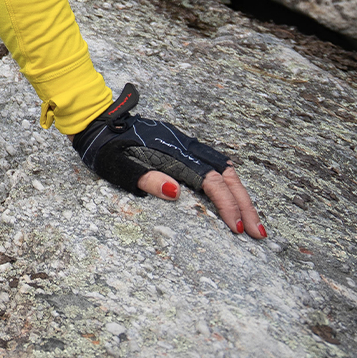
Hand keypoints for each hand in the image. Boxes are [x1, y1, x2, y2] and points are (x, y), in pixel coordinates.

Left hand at [70, 82, 266, 237]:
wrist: (98, 123)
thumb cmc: (105, 149)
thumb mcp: (118, 167)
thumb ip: (146, 179)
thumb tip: (176, 193)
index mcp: (174, 154)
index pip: (212, 182)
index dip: (228, 206)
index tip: (238, 229)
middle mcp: (186, 148)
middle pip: (227, 177)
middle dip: (245, 205)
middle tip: (258, 234)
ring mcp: (187, 146)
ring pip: (226, 170)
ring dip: (241, 195)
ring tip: (252, 222)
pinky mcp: (184, 147)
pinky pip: (216, 164)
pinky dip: (230, 183)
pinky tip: (235, 197)